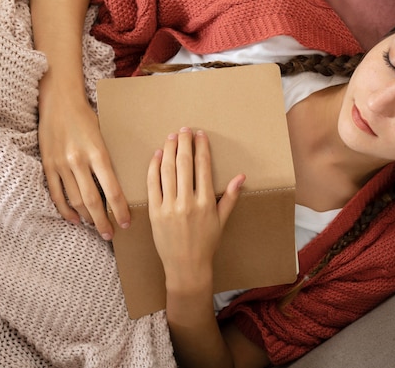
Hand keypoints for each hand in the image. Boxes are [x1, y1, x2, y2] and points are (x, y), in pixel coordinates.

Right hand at [38, 87, 129, 239]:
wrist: (59, 101)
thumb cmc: (88, 117)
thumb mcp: (106, 134)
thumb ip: (111, 158)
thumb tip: (126, 181)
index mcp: (98, 153)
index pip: (112, 189)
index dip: (120, 209)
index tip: (126, 222)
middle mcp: (78, 161)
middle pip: (92, 201)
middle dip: (103, 221)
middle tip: (112, 234)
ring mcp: (60, 164)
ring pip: (74, 200)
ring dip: (87, 218)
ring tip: (97, 228)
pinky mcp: (47, 165)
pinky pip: (56, 194)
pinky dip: (65, 210)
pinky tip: (75, 219)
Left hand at [147, 127, 244, 289]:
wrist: (186, 265)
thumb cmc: (206, 243)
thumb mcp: (221, 220)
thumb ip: (230, 196)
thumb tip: (241, 176)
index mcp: (205, 203)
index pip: (203, 168)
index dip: (202, 148)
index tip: (200, 135)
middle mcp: (187, 202)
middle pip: (184, 164)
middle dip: (185, 143)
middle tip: (184, 129)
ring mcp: (169, 206)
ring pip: (167, 170)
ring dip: (169, 150)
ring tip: (171, 137)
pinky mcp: (154, 212)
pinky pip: (153, 184)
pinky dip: (154, 167)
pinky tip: (157, 155)